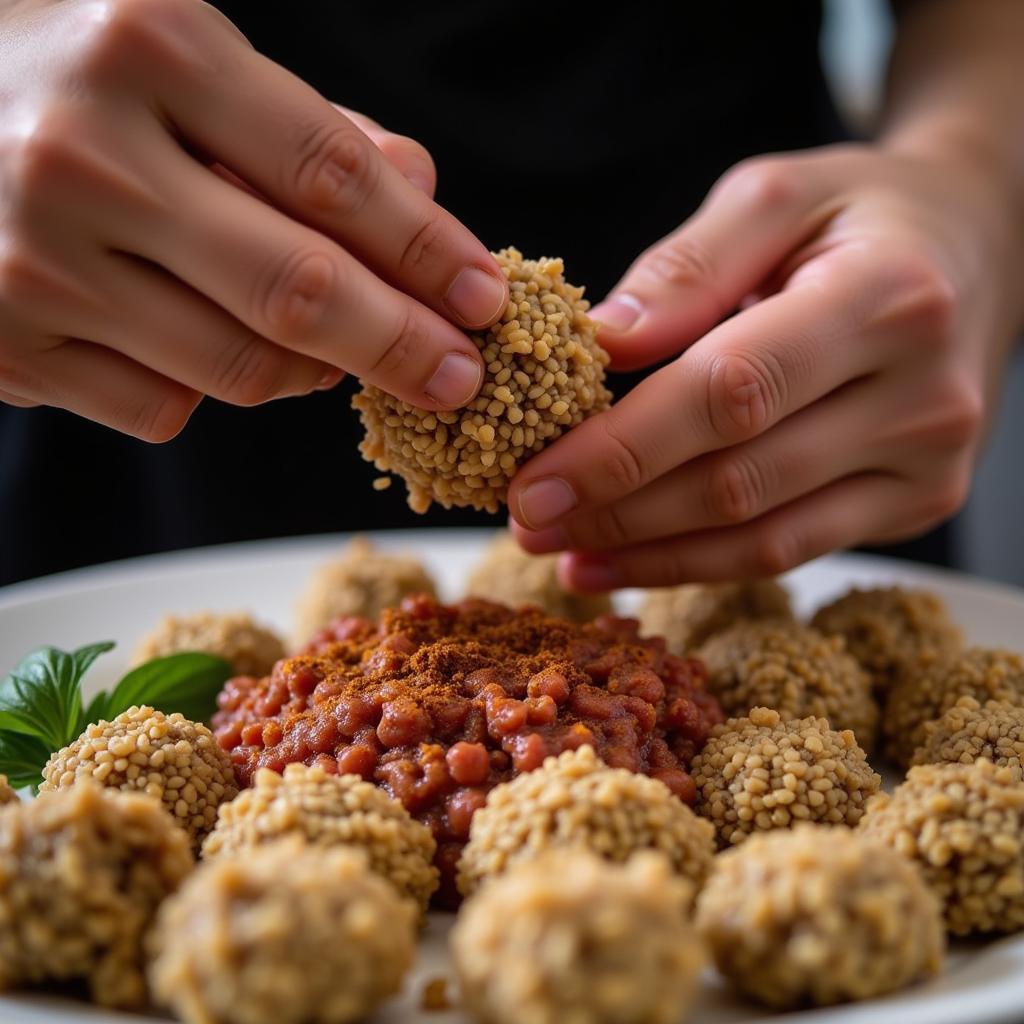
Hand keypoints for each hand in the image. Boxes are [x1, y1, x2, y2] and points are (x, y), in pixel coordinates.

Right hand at [0, 0, 506, 438]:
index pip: (332, 173)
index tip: (483, 300)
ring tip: (337, 351)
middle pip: (294, 290)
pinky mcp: (5, 345)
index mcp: (150, 47)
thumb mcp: (182, 58)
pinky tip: (203, 342)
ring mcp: (34, 259)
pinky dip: (210, 390)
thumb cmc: (67, 77)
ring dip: (312, 373)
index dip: (426, 251)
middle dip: (399, 346)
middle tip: (459, 378)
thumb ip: (306, 128)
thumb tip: (422, 195)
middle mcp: (86, 155)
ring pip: (238, 369)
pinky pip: (164, 408)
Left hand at [508, 143, 1022, 587]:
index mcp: (886, 299)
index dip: (623, 449)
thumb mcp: (775, 197)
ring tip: (560, 556)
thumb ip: (687, 267)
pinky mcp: (915, 504)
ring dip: (648, 556)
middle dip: (617, 512)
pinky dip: (698, 565)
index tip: (532, 481)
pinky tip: (625, 566)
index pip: (730, 392)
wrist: (978, 250)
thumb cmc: (862, 215)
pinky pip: (788, 552)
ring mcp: (928, 465)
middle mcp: (922, 396)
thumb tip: (603, 343)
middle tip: (526, 524)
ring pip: (761, 537)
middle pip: (738, 479)